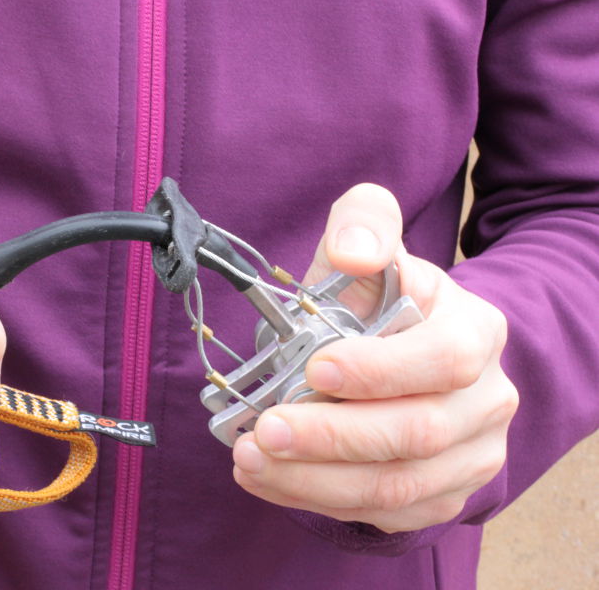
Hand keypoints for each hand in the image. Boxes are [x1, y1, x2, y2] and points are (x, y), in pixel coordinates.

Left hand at [232, 184, 518, 532]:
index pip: (445, 359)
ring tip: (251, 460)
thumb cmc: (379, 298)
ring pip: (396, 486)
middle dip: (331, 436)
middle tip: (264, 430)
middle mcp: (485, 400)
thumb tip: (352, 252)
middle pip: (416, 433)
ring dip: (314, 478)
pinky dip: (318, 500)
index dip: (380, 370)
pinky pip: (383, 513)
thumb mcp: (373, 245)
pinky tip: (269, 479)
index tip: (315, 369)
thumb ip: (364, 224)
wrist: (407, 349)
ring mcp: (469, 456)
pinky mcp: (440, 495)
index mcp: (476, 332)